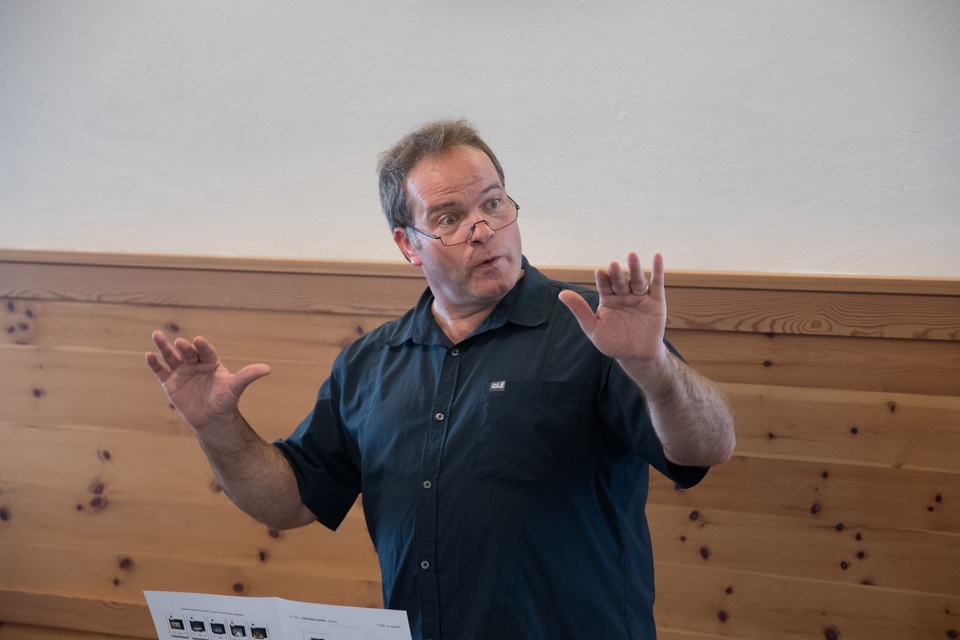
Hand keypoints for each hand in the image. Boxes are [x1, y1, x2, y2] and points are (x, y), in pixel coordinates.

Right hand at [145, 331, 271, 432]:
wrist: (211, 418)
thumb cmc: (224, 400)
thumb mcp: (235, 387)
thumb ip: (248, 376)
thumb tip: (268, 369)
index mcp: (210, 362)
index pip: (206, 351)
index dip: (203, 346)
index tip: (200, 341)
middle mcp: (194, 363)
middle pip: (187, 352)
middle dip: (184, 347)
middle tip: (180, 342)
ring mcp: (181, 372)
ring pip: (171, 357)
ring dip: (164, 347)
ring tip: (156, 335)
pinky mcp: (170, 382)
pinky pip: (161, 371)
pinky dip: (155, 364)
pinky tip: (148, 356)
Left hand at [558, 252, 666, 366]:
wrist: (636, 356)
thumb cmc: (612, 343)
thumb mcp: (593, 328)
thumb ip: (580, 310)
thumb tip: (562, 294)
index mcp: (608, 298)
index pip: (604, 285)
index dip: (602, 279)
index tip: (599, 272)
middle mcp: (623, 294)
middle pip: (620, 281)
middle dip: (616, 274)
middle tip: (613, 265)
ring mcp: (640, 296)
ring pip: (637, 280)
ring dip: (635, 268)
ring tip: (631, 256)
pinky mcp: (656, 301)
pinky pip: (657, 284)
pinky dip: (658, 270)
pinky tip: (657, 257)